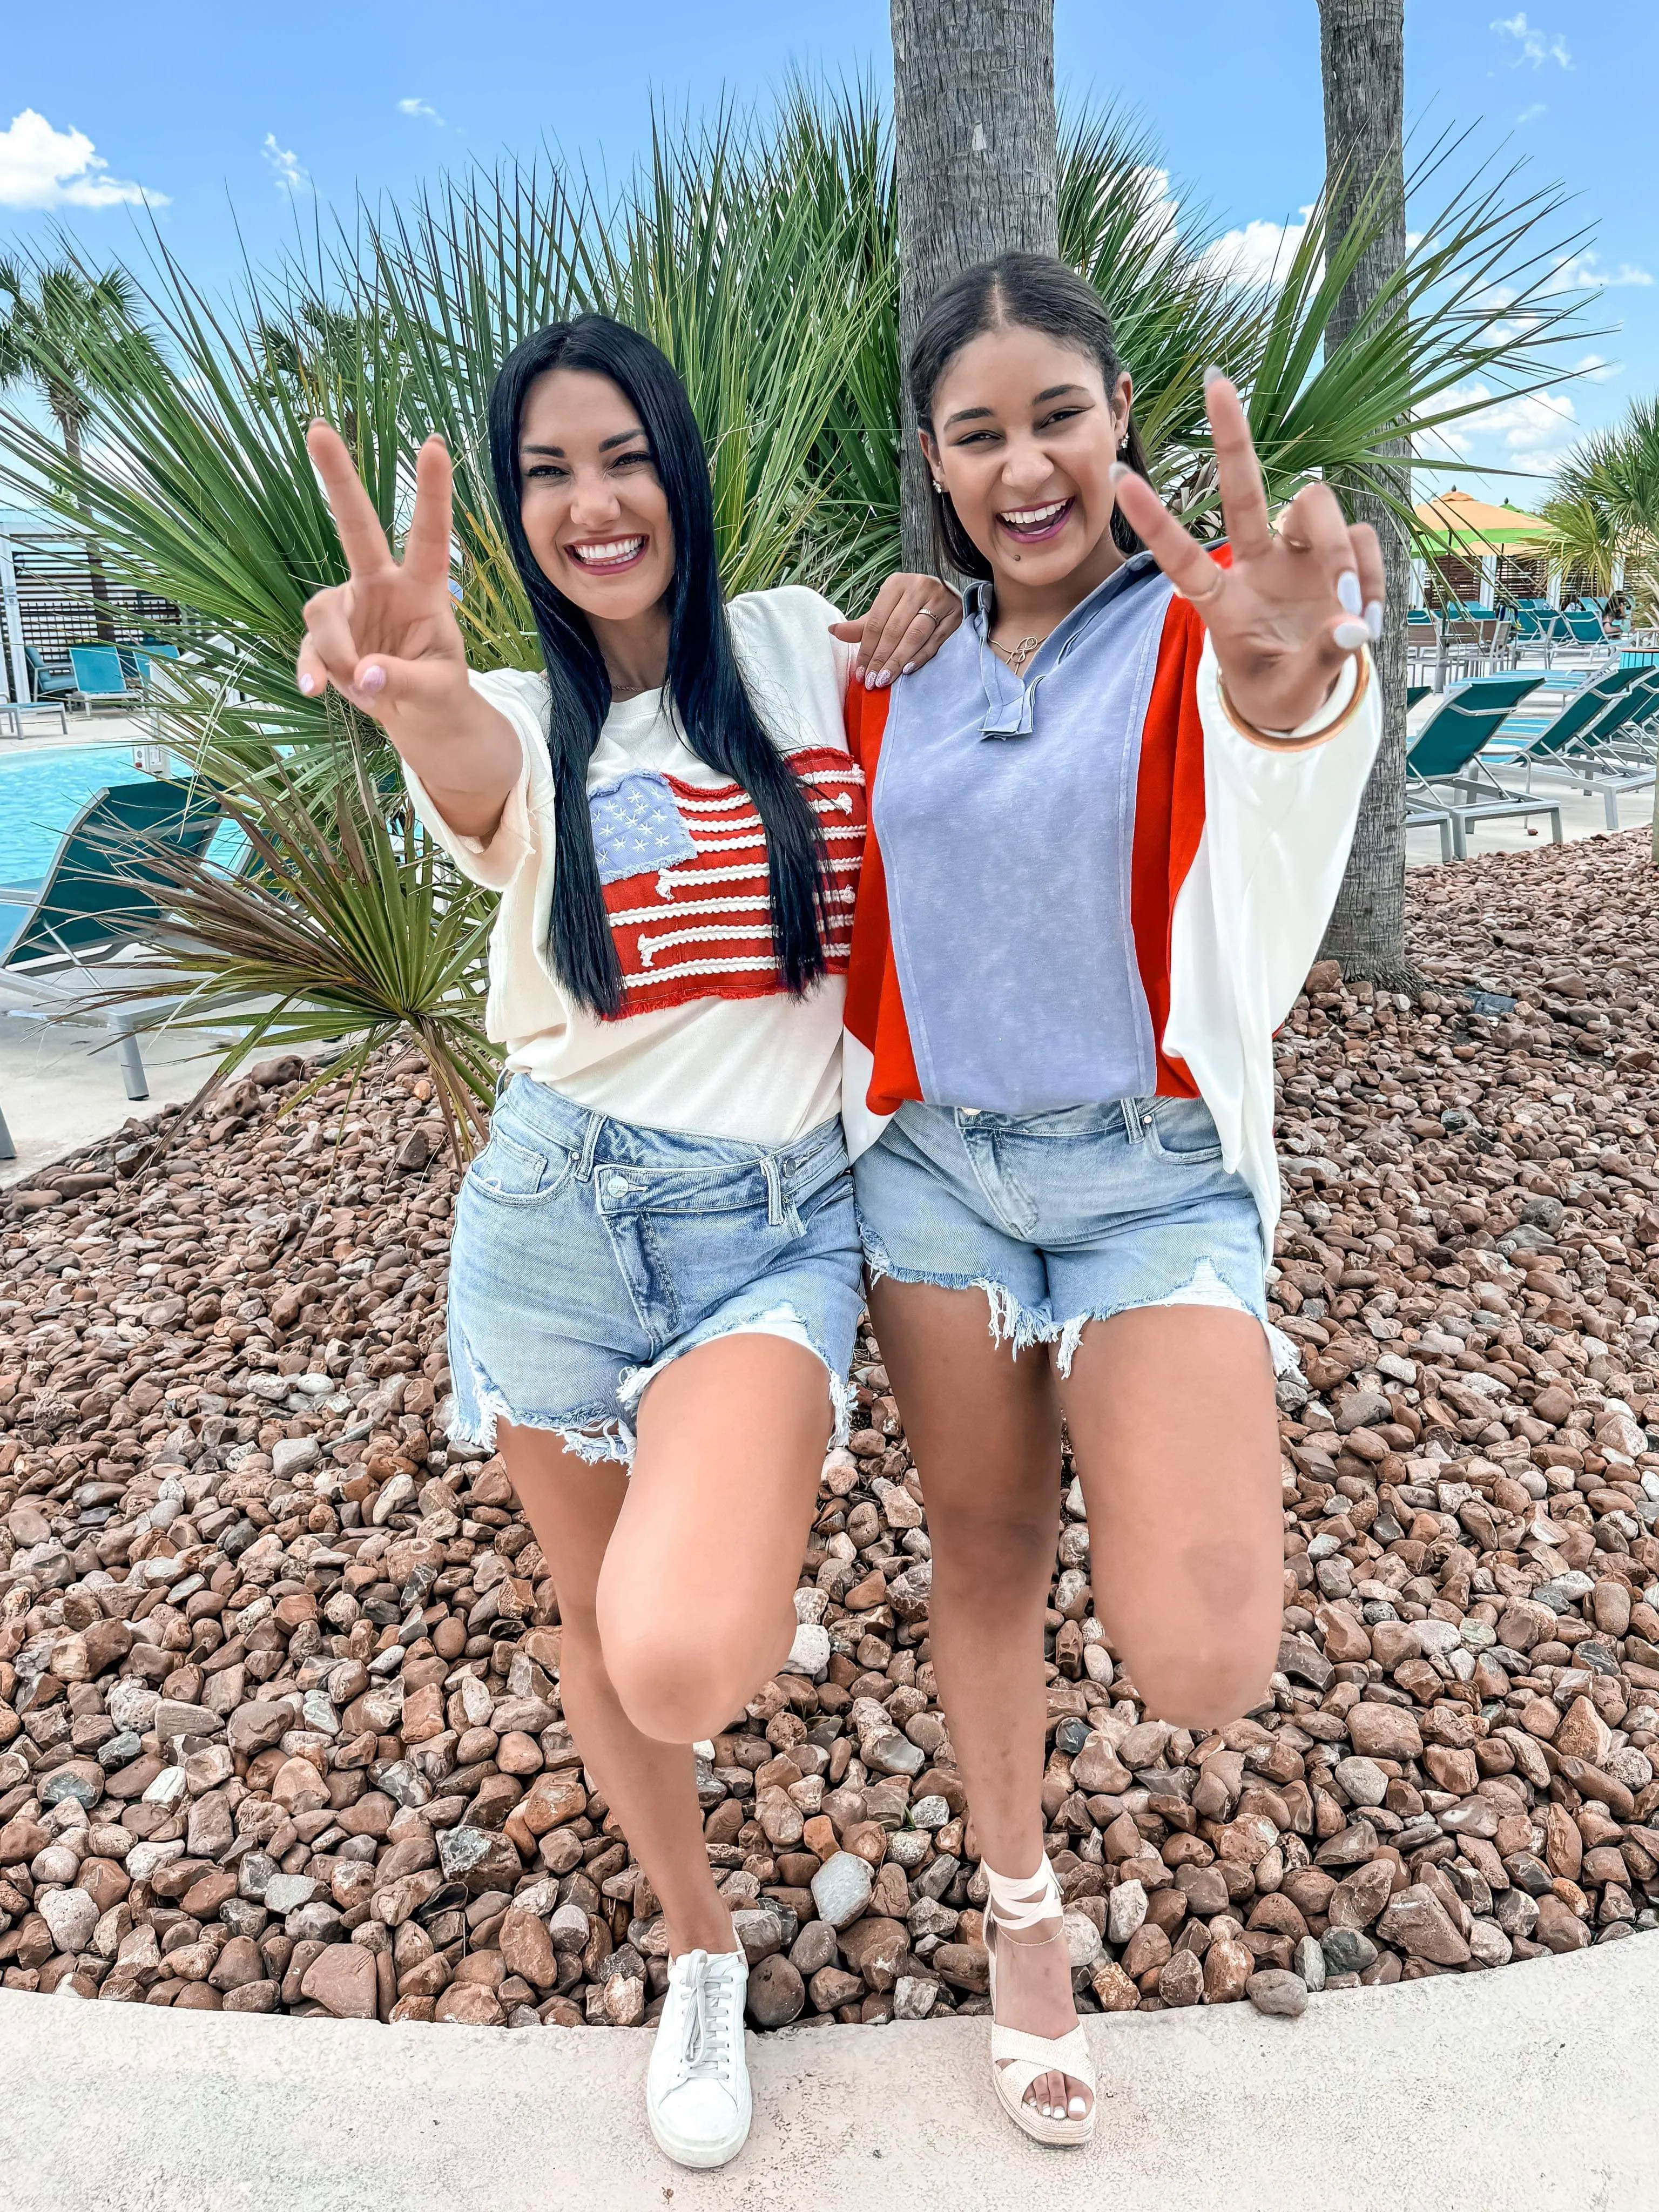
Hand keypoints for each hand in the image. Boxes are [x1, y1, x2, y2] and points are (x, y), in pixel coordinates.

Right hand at [298, 422, 475, 742]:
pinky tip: (314, 690)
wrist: (417, 716)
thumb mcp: (439, 689)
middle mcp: (381, 584)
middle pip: (357, 525)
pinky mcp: (325, 636)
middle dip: (338, 478)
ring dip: (337, 653)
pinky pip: (309, 646)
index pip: (431, 535)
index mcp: (423, 588)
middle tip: (317, 428)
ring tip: (362, 688)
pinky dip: (311, 670)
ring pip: (323, 611)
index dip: (432, 492)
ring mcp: (349, 606)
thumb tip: (366, 674)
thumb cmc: (437, 688)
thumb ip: (407, 681)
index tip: (435, 445)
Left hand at [830, 573, 960, 688]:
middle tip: (872, 681)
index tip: (860, 673)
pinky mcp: (955, 615)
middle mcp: (918, 587)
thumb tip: (834, 631)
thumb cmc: (911, 605)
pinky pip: (935, 641)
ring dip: (897, 660)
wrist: (947, 594)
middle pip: (894, 630)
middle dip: (880, 658)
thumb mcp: (886, 610)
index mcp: (896, 584)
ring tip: (885, 679)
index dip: (866, 649)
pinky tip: (907, 670)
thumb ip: (863, 625)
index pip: (876, 621)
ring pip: (914, 635)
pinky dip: (920, 656)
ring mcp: (939, 600)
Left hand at [1110, 372, 1383, 733]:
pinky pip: (1360, 538)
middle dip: (1232, 436)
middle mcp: (1255, 565)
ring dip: (1342, 556)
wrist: (1305, 696)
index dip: (1155, 520)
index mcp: (1223, 603)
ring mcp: (1295, 555)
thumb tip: (1354, 628)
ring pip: (1316, 507)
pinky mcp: (1333, 554)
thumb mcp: (1292, 693)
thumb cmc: (1279, 693)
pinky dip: (1370, 575)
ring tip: (1352, 618)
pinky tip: (1365, 619)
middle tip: (1216, 379)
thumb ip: (1320, 660)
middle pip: (1242, 491)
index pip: (1183, 558)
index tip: (1119, 477)